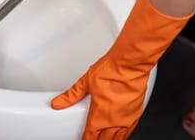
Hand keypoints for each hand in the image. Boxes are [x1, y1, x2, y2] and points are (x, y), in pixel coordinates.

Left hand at [51, 0, 193, 138]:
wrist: (132, 62)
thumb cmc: (112, 70)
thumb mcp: (86, 82)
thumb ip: (71, 95)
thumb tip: (58, 103)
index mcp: (100, 116)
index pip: (90, 137)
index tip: (82, 139)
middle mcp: (114, 121)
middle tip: (92, 138)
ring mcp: (127, 119)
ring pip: (118, 139)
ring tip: (105, 139)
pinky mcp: (136, 113)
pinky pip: (129, 131)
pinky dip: (123, 134)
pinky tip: (120, 133)